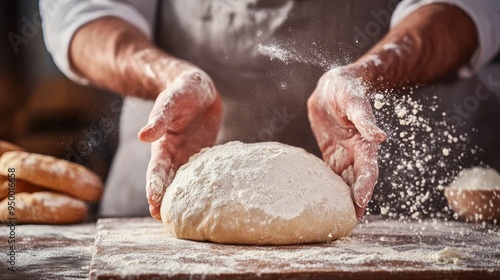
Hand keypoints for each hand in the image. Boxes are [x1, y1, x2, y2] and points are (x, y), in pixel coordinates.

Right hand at [138, 69, 222, 219]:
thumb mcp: (170, 102)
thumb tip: (143, 136)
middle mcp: (174, 155)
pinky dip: (204, 186)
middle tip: (165, 220)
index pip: (155, 171)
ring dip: (184, 199)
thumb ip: (159, 119)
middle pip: (168, 182)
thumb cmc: (182, 92)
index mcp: (162, 145)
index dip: (154, 187)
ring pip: (185, 182)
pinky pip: (204, 173)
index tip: (153, 203)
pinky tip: (211, 200)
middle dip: (165, 201)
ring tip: (185, 218)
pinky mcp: (205, 155)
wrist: (200, 89)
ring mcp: (190, 157)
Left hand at [307, 66, 385, 218]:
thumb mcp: (355, 101)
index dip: (366, 186)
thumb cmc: (346, 89)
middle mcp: (355, 153)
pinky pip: (329, 174)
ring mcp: (342, 155)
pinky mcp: (329, 154)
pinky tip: (322, 201)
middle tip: (348, 221)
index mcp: (364, 143)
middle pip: (357, 181)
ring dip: (342, 198)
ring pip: (343, 181)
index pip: (368, 169)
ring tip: (336, 218)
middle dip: (354, 201)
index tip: (361, 202)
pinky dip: (328, 187)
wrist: (333, 86)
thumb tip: (380, 137)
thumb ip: (365, 120)